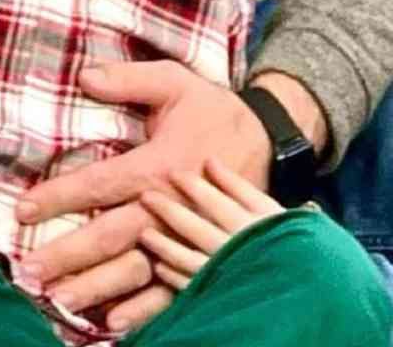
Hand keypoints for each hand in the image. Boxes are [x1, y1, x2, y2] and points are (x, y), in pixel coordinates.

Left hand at [19, 62, 270, 329]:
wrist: (269, 138)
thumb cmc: (211, 108)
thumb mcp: (173, 82)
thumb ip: (128, 79)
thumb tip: (84, 77)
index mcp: (160, 165)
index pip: (100, 184)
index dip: (60, 197)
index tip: (22, 211)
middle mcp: (172, 206)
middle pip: (113, 236)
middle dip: (70, 255)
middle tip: (30, 272)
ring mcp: (189, 235)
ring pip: (138, 269)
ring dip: (99, 287)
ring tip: (62, 302)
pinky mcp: (204, 251)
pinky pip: (174, 287)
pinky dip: (146, 308)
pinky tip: (117, 322)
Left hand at [140, 160, 284, 289]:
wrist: (317, 290)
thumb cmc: (292, 243)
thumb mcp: (271, 211)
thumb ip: (240, 187)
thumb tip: (209, 161)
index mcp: (257, 229)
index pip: (220, 205)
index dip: (195, 188)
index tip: (173, 173)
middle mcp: (243, 253)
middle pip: (199, 230)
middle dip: (170, 213)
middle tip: (146, 197)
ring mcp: (234, 278)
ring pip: (193, 262)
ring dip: (166, 247)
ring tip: (144, 235)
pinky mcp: (227, 301)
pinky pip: (197, 290)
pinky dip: (176, 278)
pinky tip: (160, 267)